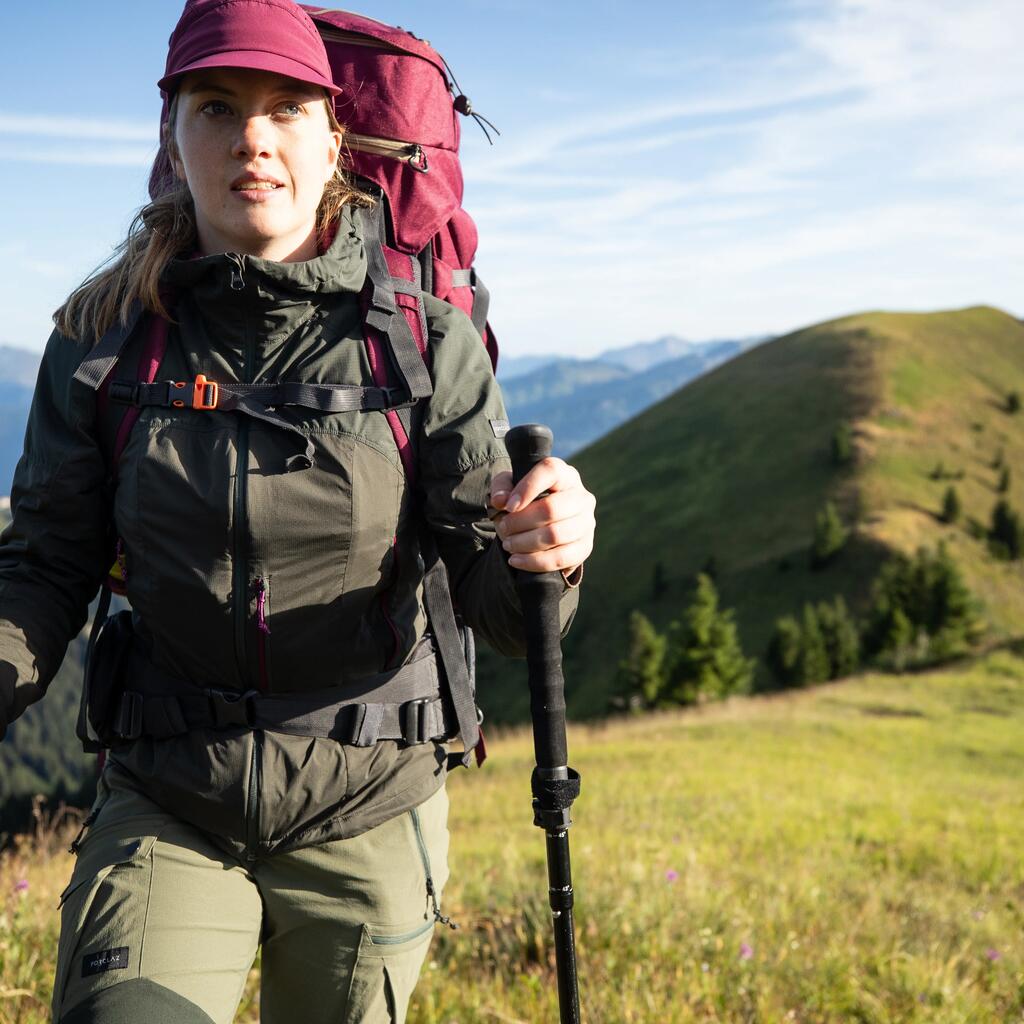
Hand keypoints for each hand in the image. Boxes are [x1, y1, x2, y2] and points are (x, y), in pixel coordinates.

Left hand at [488, 458, 595, 574]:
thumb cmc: (526, 502)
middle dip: (520, 522)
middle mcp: (581, 496)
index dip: (527, 487)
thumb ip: (501, 488)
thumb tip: (500, 500)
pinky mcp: (585, 547)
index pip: (551, 471)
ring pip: (555, 535)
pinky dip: (534, 561)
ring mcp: (586, 523)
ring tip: (508, 544)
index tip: (508, 506)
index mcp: (565, 475)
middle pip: (551, 508)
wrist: (542, 528)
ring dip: (524, 543)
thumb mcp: (510, 488)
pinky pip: (560, 558)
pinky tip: (516, 560)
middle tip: (504, 528)